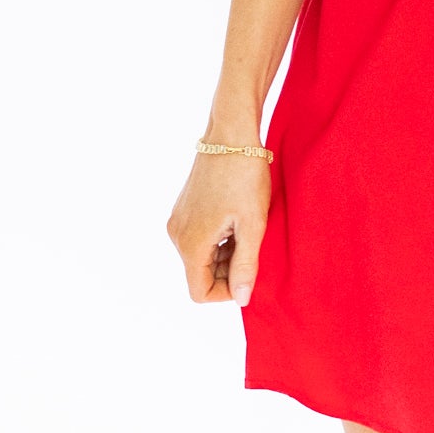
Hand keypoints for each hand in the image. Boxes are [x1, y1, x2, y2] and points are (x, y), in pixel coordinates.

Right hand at [167, 147, 269, 305]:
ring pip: (203, 258)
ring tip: (249, 228)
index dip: (227, 292)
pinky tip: (239, 219)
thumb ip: (246, 265)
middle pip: (201, 275)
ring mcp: (178, 221)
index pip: (200, 292)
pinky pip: (201, 240)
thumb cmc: (245, 176)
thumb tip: (241, 299)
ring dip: (227, 254)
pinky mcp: (184, 210)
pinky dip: (221, 240)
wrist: (231, 133)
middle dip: (230, 271)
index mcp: (191, 243)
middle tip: (255, 246)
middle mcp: (177, 235)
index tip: (250, 273)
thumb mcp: (253, 224)